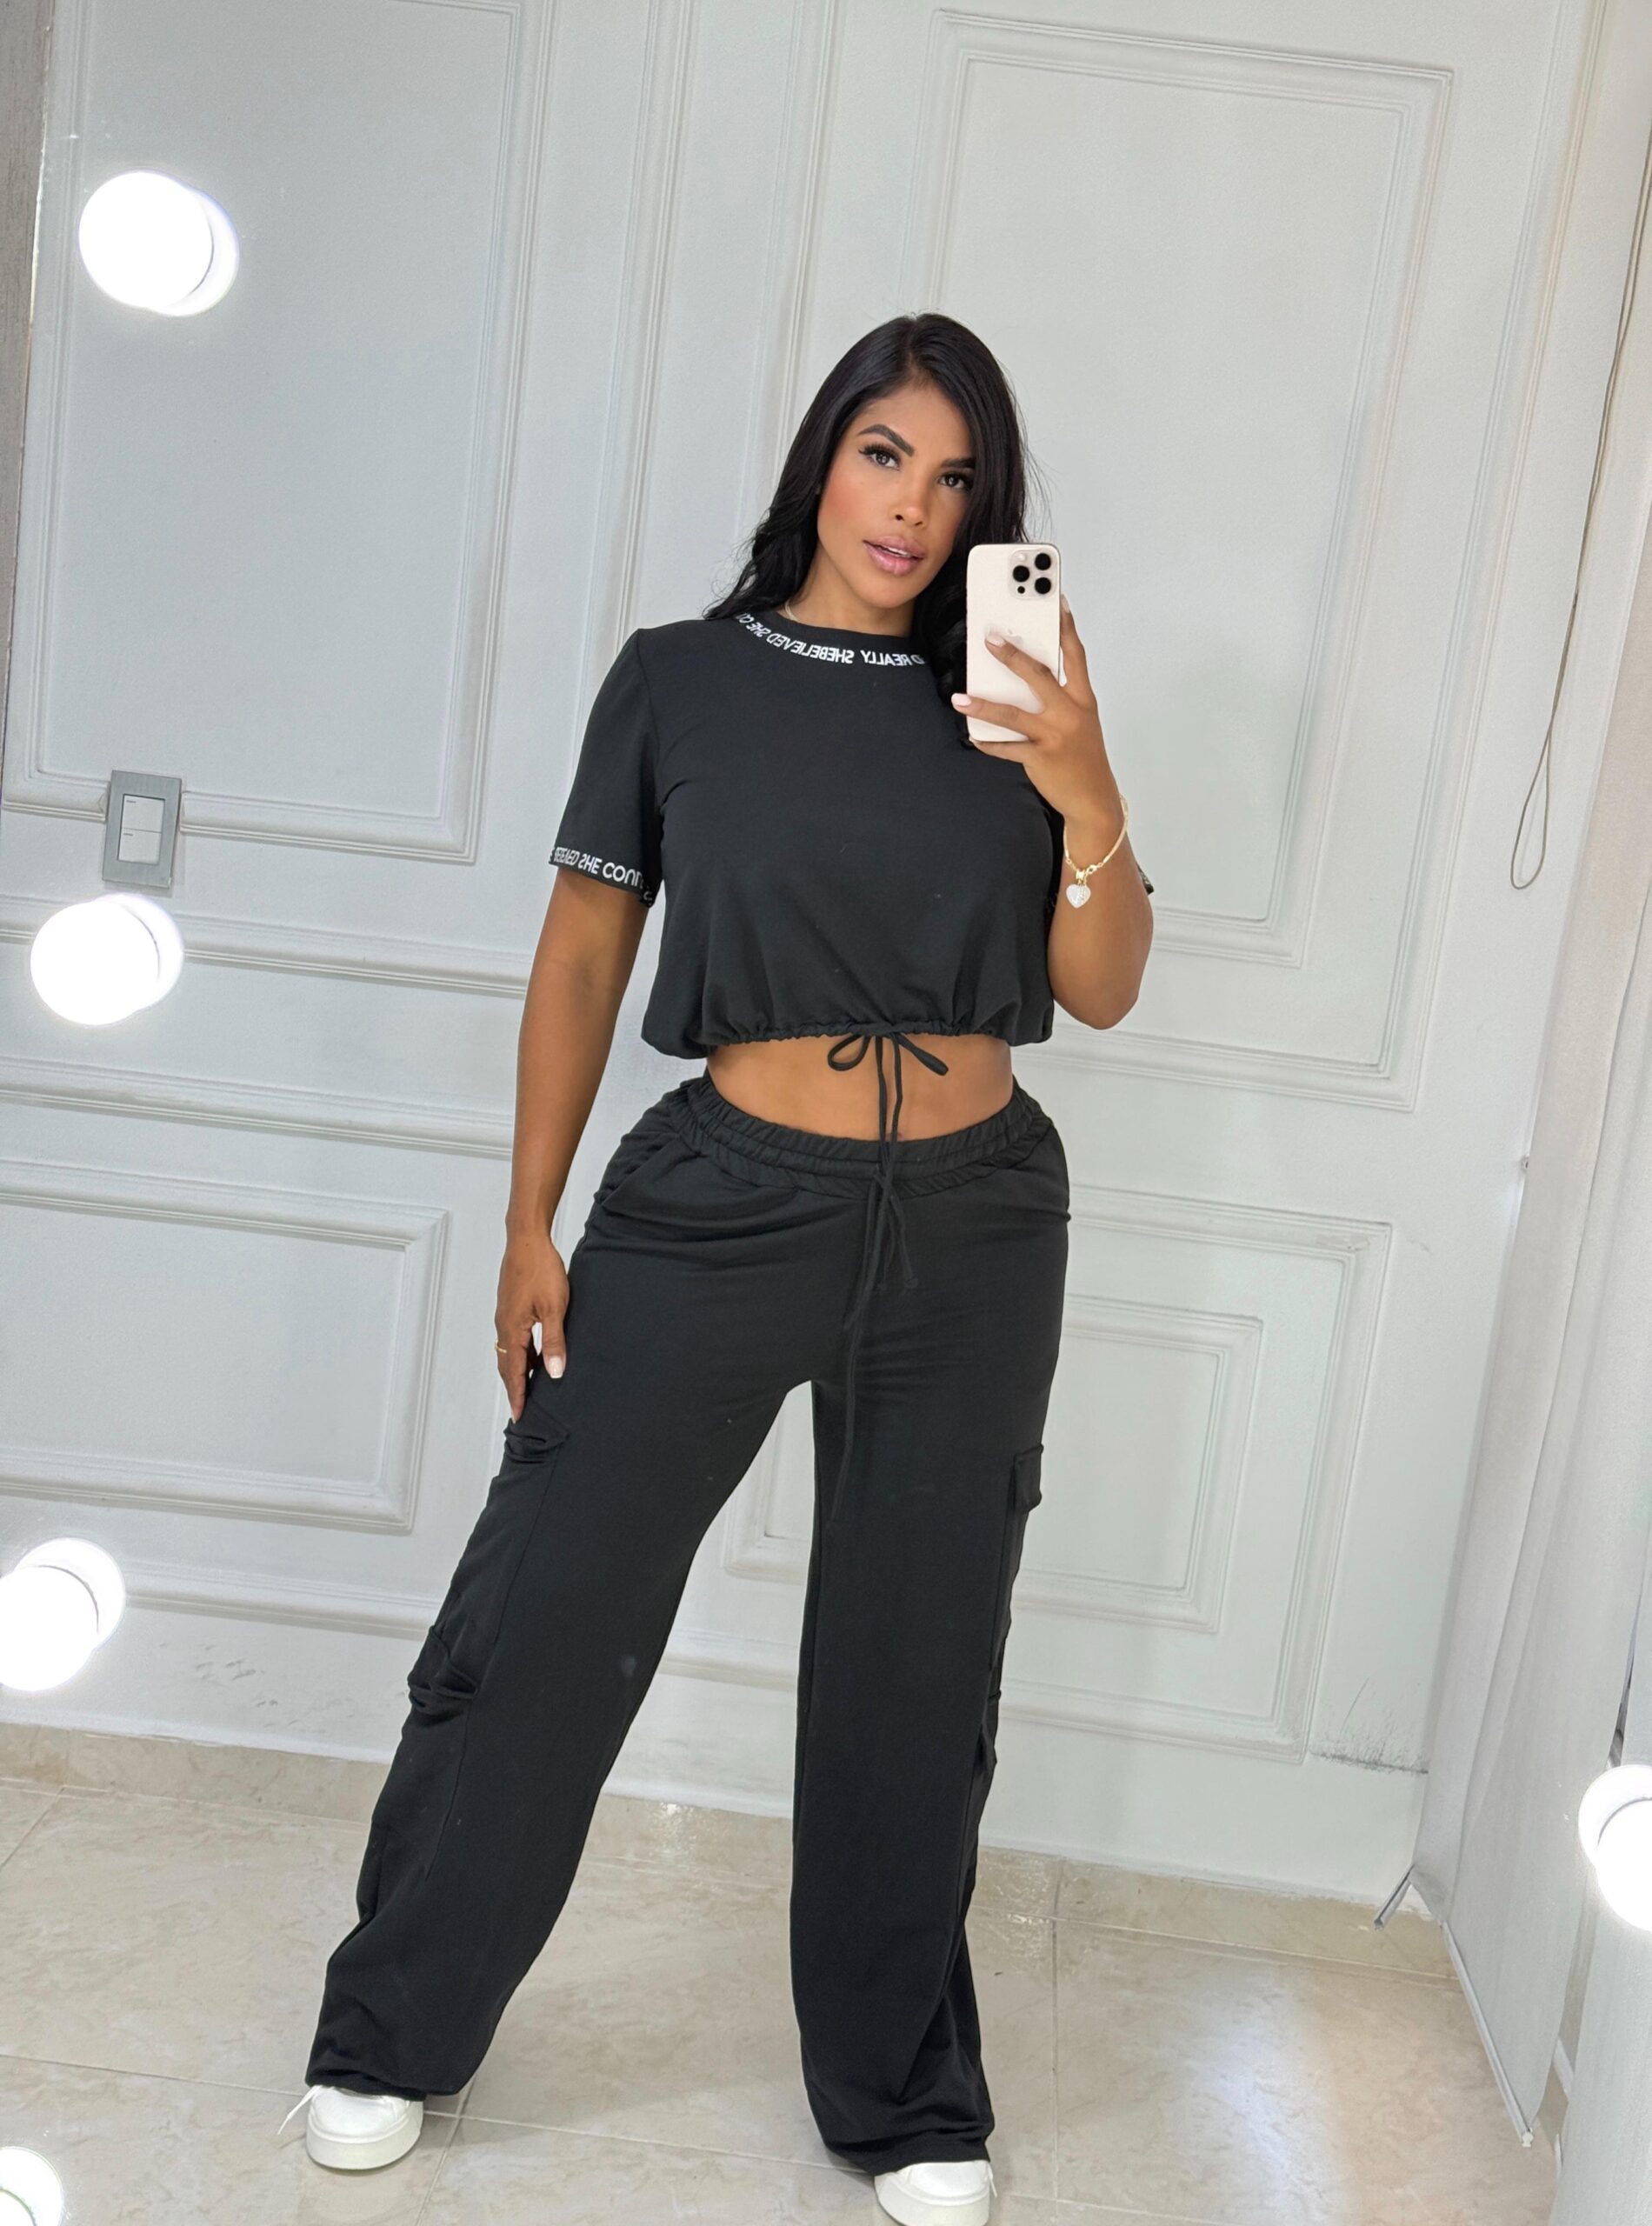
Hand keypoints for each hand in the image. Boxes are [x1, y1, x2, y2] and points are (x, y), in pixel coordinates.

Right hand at [496, 1230, 568, 1418]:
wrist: (527, 1240)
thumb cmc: (541, 1269)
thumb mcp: (554, 1307)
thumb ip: (554, 1341)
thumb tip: (555, 1373)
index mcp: (512, 1329)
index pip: (513, 1372)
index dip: (517, 1395)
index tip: (519, 1416)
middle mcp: (503, 1325)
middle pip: (507, 1365)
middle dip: (514, 1388)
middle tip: (520, 1409)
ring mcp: (505, 1315)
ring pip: (509, 1351)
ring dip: (517, 1371)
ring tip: (527, 1388)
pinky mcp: (510, 1306)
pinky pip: (512, 1338)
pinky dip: (520, 1353)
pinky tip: (533, 1355)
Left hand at [950, 593, 1118, 827]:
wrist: (1094, 799)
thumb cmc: (1083, 756)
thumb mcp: (1080, 721)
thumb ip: (1057, 698)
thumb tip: (1019, 678)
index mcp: (1083, 699)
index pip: (1074, 655)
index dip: (1065, 626)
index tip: (1055, 600)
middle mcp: (1071, 713)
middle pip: (1039, 675)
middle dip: (1013, 655)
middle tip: (990, 638)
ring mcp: (1055, 735)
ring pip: (1013, 715)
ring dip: (983, 706)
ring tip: (960, 698)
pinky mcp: (1041, 758)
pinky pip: (1006, 748)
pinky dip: (987, 742)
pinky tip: (971, 735)